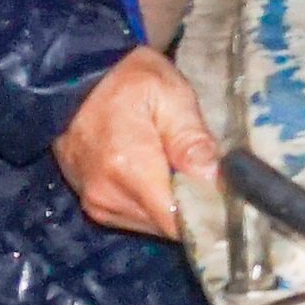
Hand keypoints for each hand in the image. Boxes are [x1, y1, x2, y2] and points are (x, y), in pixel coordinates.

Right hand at [53, 46, 218, 238]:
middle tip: (209, 179)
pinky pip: (134, 218)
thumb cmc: (129, 80)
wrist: (75, 77)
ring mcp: (96, 203)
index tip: (228, 201)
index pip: (177, 221)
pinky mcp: (92, 204)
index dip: (207, 216)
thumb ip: (191, 140)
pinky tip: (160, 177)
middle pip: (166, 227)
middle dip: (192, 210)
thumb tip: (214, 180)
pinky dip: (152, 205)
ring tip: (182, 173)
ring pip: (152, 226)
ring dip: (172, 208)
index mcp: (128, 168)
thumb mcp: (171, 95)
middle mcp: (107, 195)